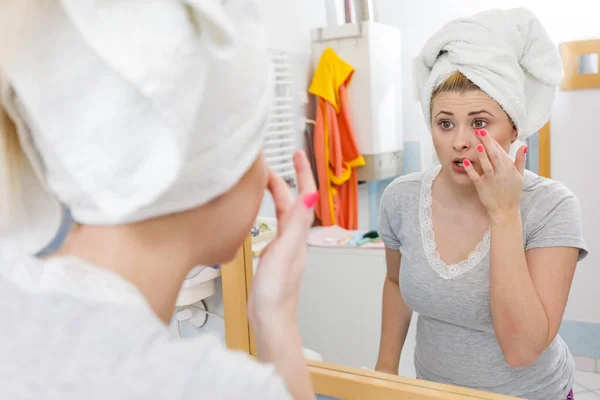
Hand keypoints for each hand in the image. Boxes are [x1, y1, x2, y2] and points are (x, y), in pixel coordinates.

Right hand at [248, 150, 317, 328]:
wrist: (270, 318)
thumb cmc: (277, 290)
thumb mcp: (285, 251)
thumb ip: (296, 224)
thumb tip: (312, 196)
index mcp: (298, 233)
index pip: (305, 195)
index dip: (302, 173)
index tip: (297, 153)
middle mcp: (294, 237)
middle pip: (292, 200)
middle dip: (286, 178)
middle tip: (270, 163)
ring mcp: (284, 246)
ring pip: (282, 211)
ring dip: (276, 193)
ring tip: (263, 179)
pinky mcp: (274, 255)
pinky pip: (274, 225)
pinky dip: (268, 211)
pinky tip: (259, 212)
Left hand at [463, 129, 526, 218]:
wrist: (505, 210)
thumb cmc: (512, 192)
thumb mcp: (520, 176)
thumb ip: (520, 160)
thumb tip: (523, 146)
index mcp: (509, 169)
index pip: (500, 152)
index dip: (493, 142)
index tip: (485, 132)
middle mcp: (501, 173)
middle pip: (494, 155)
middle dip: (487, 142)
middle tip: (479, 131)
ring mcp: (491, 180)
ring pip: (486, 165)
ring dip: (482, 155)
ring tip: (478, 144)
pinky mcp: (482, 187)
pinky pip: (475, 177)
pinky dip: (470, 170)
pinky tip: (465, 162)